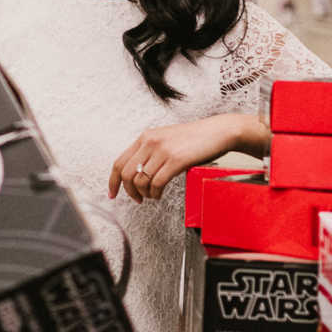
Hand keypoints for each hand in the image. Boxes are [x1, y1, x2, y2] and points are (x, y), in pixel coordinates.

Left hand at [107, 113, 265, 203]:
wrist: (218, 131)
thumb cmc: (195, 138)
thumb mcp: (167, 139)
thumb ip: (151, 151)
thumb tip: (138, 173)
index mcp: (145, 137)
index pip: (119, 162)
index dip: (113, 181)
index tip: (112, 194)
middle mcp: (150, 142)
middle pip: (126, 174)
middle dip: (129, 192)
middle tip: (137, 199)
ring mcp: (163, 150)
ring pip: (141, 180)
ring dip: (145, 194)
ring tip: (153, 195)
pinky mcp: (176, 159)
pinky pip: (157, 183)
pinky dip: (156, 193)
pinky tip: (160, 194)